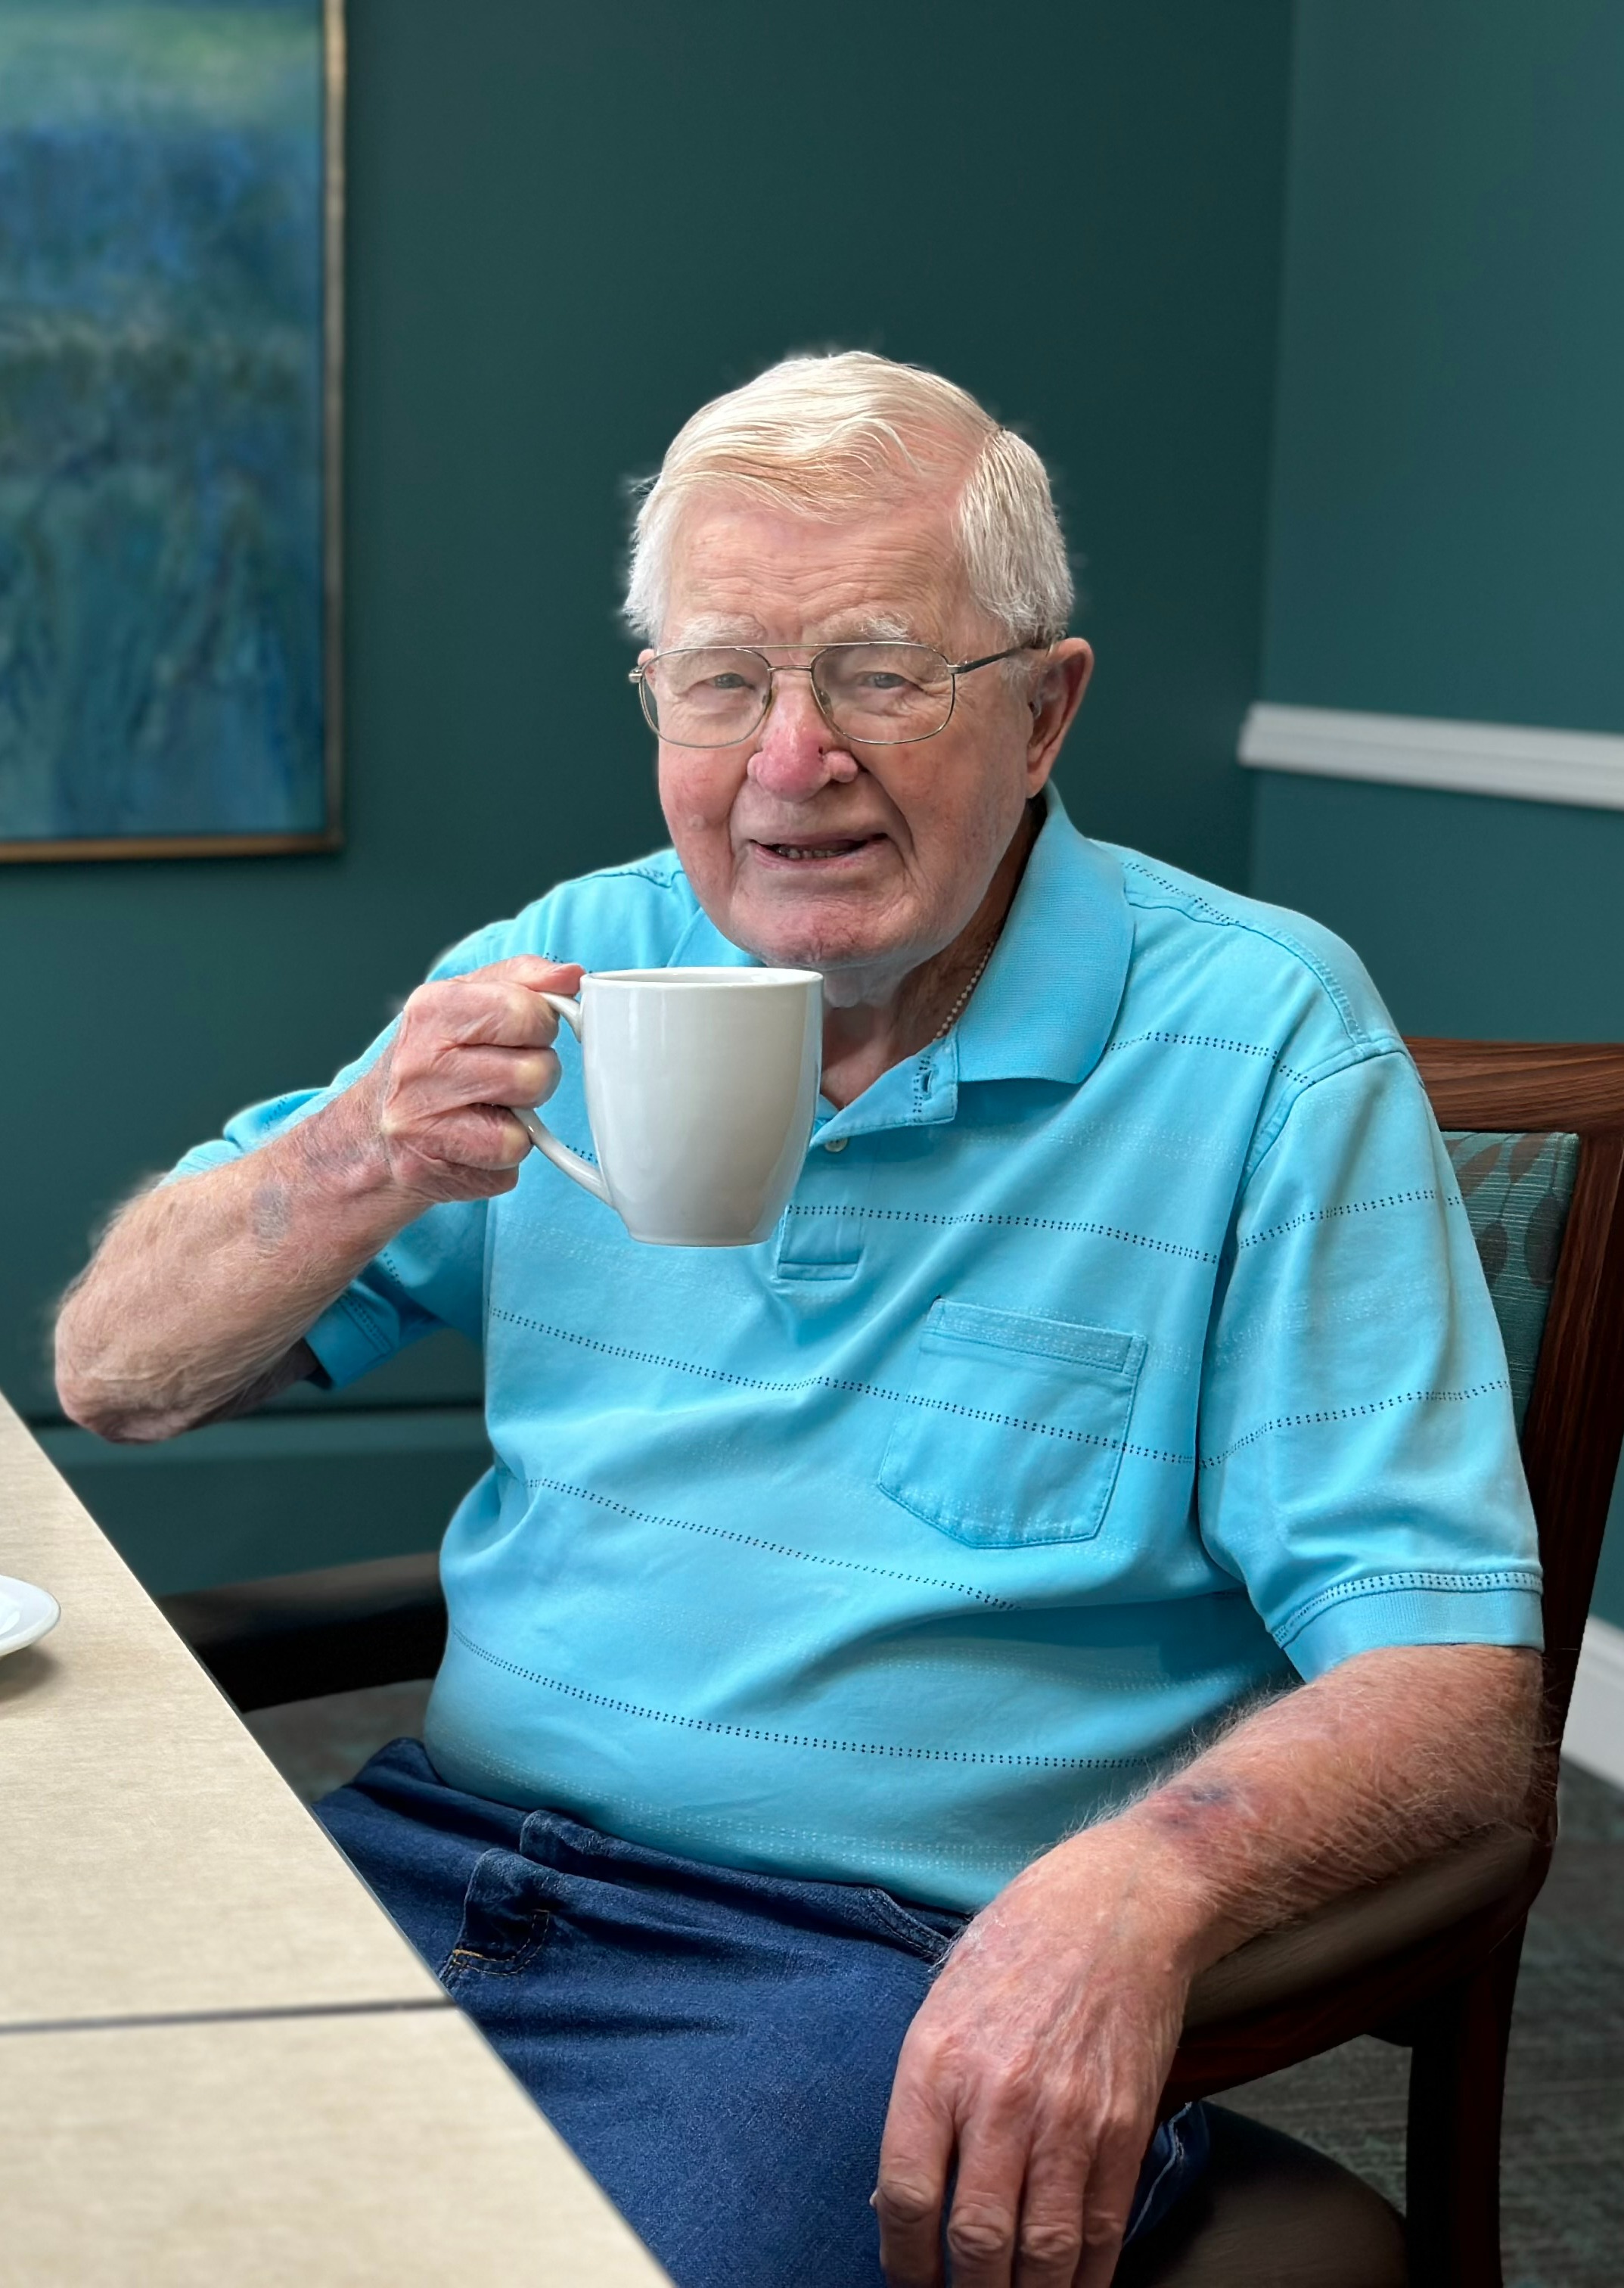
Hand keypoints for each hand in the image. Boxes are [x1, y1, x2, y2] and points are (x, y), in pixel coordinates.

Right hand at [346, 956, 582, 1204]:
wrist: (368, 1135)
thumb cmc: (430, 1063)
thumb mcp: (466, 1003)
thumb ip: (522, 981)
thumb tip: (571, 975)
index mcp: (432, 1008)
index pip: (526, 1011)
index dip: (541, 1026)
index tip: (522, 1034)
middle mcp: (419, 1061)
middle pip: (536, 1070)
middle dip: (536, 1074)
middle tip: (505, 1077)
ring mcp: (419, 1117)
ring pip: (527, 1120)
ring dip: (523, 1118)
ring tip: (489, 1108)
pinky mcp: (428, 1166)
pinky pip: (509, 1161)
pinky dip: (504, 1156)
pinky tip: (475, 1142)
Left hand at [874, 1837, 1200, 2287]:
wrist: (1123, 1903)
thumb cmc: (1021, 1944)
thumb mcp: (944, 2002)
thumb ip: (924, 2098)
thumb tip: (902, 2198)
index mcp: (937, 2060)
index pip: (907, 2195)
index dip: (903, 2261)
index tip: (907, 2283)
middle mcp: (1000, 2095)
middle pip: (976, 2240)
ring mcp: (1068, 2116)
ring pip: (1043, 2253)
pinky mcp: (1125, 2126)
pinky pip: (1103, 2230)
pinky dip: (1086, 2279)